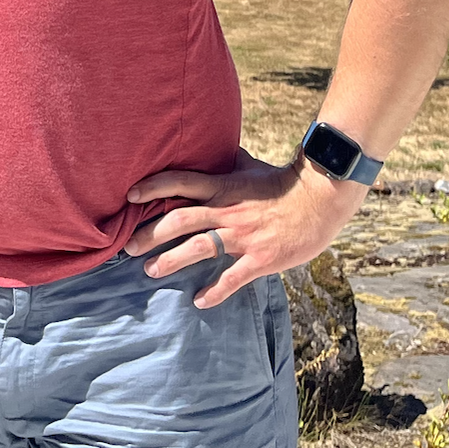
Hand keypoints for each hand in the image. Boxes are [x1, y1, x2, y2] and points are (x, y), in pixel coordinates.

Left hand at [124, 148, 363, 308]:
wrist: (320, 199)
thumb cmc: (284, 182)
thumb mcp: (251, 166)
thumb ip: (230, 161)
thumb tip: (217, 146)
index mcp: (223, 186)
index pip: (180, 182)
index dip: (152, 188)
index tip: (129, 196)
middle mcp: (227, 210)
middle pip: (179, 219)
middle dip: (150, 233)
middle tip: (128, 246)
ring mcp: (243, 235)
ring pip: (198, 247)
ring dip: (171, 261)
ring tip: (150, 272)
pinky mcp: (261, 257)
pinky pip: (233, 277)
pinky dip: (215, 291)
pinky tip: (199, 301)